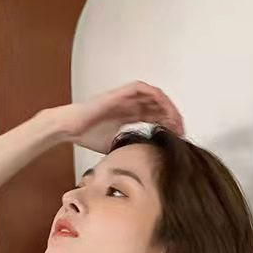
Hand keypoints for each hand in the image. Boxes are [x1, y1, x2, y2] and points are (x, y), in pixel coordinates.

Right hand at [48, 81, 184, 153]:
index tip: (177, 137)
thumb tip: (139, 163)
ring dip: (167, 106)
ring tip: (176, 120)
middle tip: (182, 130)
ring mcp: (125, 98)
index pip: (155, 117)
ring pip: (154, 96)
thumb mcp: (114, 145)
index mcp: (129, 115)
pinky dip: (155, 96)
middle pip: (158, 106)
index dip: (168, 126)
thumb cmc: (86, 134)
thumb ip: (127, 148)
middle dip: (172, 117)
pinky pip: (143, 89)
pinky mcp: (120, 93)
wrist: (70, 127)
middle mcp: (130, 105)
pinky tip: (163, 108)